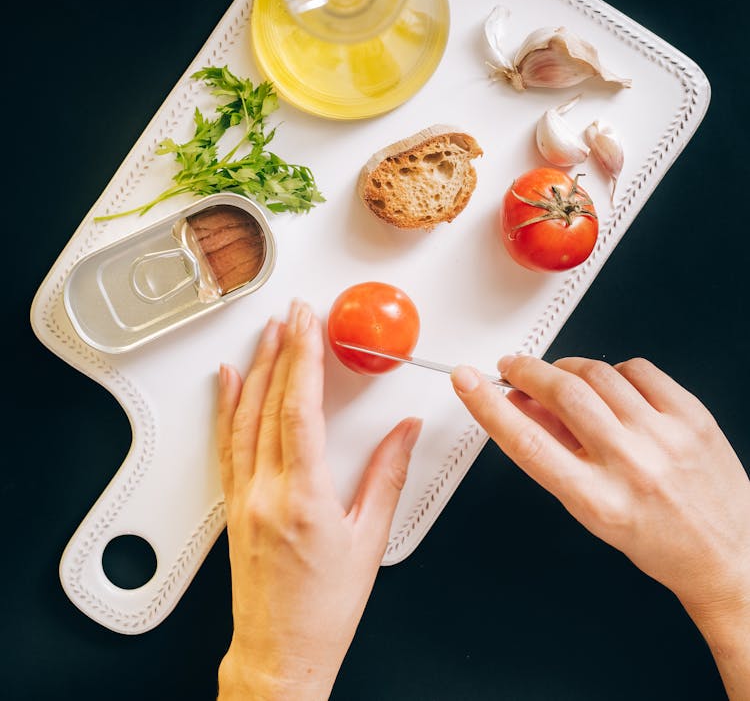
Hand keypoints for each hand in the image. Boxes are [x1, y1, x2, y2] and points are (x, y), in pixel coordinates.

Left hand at [216, 299, 421, 700]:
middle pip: (271, 403)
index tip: (309, 323)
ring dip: (258, 368)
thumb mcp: (370, 541)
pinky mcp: (234, 505)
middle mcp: (266, 492)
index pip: (299, 409)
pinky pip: (227, 443)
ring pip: (245, 417)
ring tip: (268, 332)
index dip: (304, 358)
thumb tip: (406, 431)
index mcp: (304, 498)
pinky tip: (230, 381)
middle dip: (284, 349)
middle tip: (294, 312)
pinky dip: (228, 406)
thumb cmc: (325, 610)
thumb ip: (388, 476)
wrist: (280, 654)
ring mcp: (244, 496)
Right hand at [451, 354, 749, 693]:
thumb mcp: (592, 509)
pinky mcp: (691, 416)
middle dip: (527, 371)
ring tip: (561, 378)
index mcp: (599, 501)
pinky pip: (638, 369)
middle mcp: (632, 466)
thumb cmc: (660, 542)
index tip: (468, 381)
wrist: (730, 555)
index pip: (528, 443)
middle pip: (562, 394)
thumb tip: (519, 407)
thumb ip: (553, 455)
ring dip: (566, 368)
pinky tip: (611, 385)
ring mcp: (665, 436)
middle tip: (514, 368)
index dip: (488, 406)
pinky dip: (613, 370)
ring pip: (597, 373)